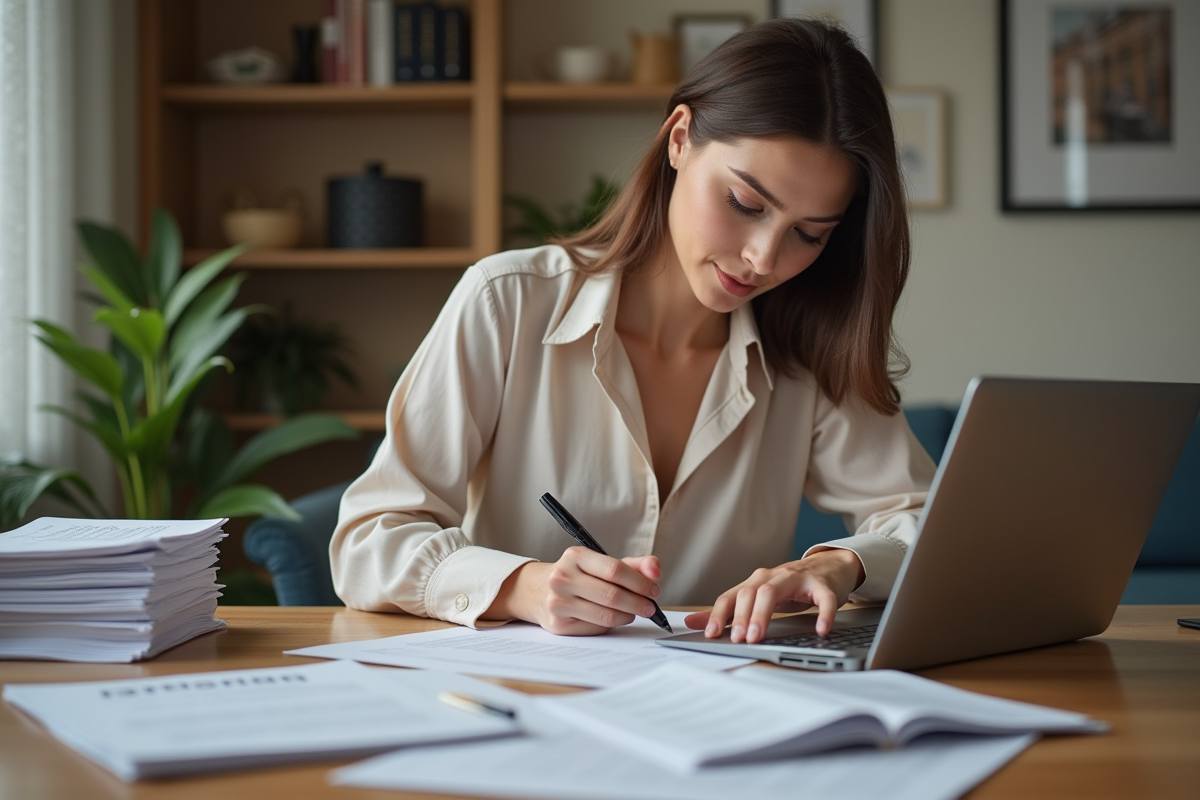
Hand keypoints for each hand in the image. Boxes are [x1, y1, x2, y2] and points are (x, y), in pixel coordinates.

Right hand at [484, 547, 662, 634]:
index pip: (615, 570)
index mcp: (576, 556)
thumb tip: (656, 570)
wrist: (536, 591)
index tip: (654, 590)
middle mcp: (563, 578)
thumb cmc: (577, 576)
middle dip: (638, 603)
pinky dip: (611, 625)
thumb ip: (632, 565)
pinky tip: (613, 618)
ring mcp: (558, 602)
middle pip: (612, 595)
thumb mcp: (600, 563)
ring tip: (634, 613)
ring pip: (606, 616)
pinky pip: (596, 628)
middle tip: (650, 607)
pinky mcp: (558, 624)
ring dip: (627, 616)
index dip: (640, 582)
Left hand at [684, 548, 864, 642]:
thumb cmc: (790, 585)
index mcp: (755, 582)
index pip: (731, 596)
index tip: (711, 634)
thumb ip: (728, 610)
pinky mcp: (822, 585)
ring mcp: (798, 579)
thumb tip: (693, 622)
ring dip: (763, 614)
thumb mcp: (758, 596)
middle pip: (751, 593)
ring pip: (774, 591)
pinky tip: (820, 629)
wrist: (829, 566)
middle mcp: (773, 577)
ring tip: (758, 636)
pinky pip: (822, 599)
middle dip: (741, 617)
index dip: (719, 614)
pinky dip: (821, 614)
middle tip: (738, 639)